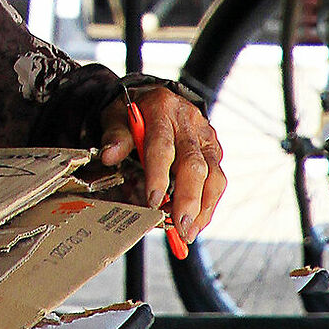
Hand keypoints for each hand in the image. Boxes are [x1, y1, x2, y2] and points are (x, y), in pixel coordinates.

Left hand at [99, 89, 225, 243]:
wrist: (156, 96)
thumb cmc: (134, 111)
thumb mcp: (117, 116)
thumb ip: (115, 136)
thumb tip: (110, 156)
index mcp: (162, 110)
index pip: (162, 146)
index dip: (159, 175)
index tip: (154, 201)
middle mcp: (189, 122)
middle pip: (194, 165)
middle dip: (188, 199)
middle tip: (179, 226)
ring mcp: (206, 136)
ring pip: (213, 175)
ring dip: (202, 208)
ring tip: (188, 232)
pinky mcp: (214, 150)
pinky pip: (218, 179)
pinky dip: (208, 204)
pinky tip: (196, 222)